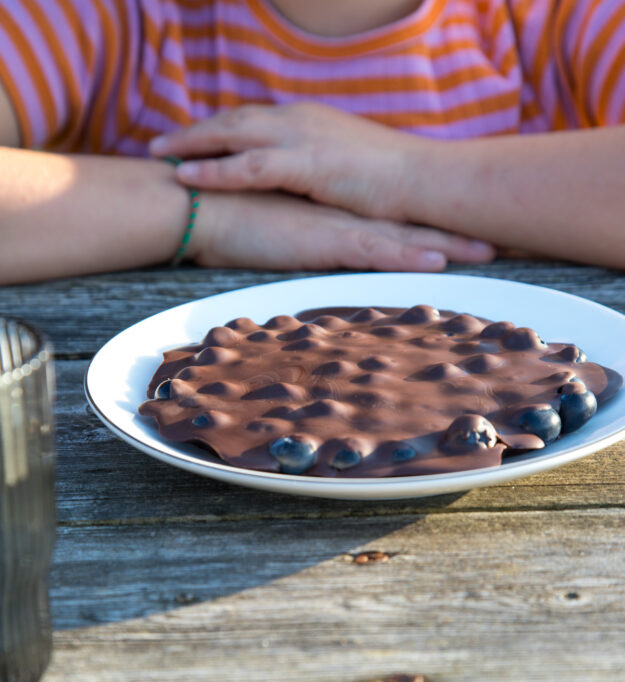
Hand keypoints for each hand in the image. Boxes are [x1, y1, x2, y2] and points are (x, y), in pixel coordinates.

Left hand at [150, 102, 442, 222]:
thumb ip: (323, 169)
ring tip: (161, 154)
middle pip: (235, 120)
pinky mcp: (306, 164)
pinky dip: (215, 169)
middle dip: (196, 131)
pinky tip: (188, 177)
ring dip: (194, 144)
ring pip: (233, 135)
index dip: (222, 130)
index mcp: (311, 122)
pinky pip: (248, 166)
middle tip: (161, 142)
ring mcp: (302, 139)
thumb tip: (309, 183)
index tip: (194, 139)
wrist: (427, 179)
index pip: (256, 121)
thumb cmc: (397, 181)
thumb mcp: (351, 167)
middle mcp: (300, 121)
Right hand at [187, 190, 494, 270]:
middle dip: (458, 234)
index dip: (433, 230)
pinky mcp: (322, 239)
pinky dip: (407, 255)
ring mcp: (338, 226)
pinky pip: (373, 250)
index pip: (396, 223)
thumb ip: (307, 248)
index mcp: (339, 217)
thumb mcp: (282, 238)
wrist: (201, 204)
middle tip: (503, 242)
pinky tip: (438, 261)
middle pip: (413, 226)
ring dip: (448, 244)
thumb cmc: (234, 223)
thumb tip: (320, 264)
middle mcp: (347, 217)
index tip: (469, 238)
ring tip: (491, 252)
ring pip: (404, 237)